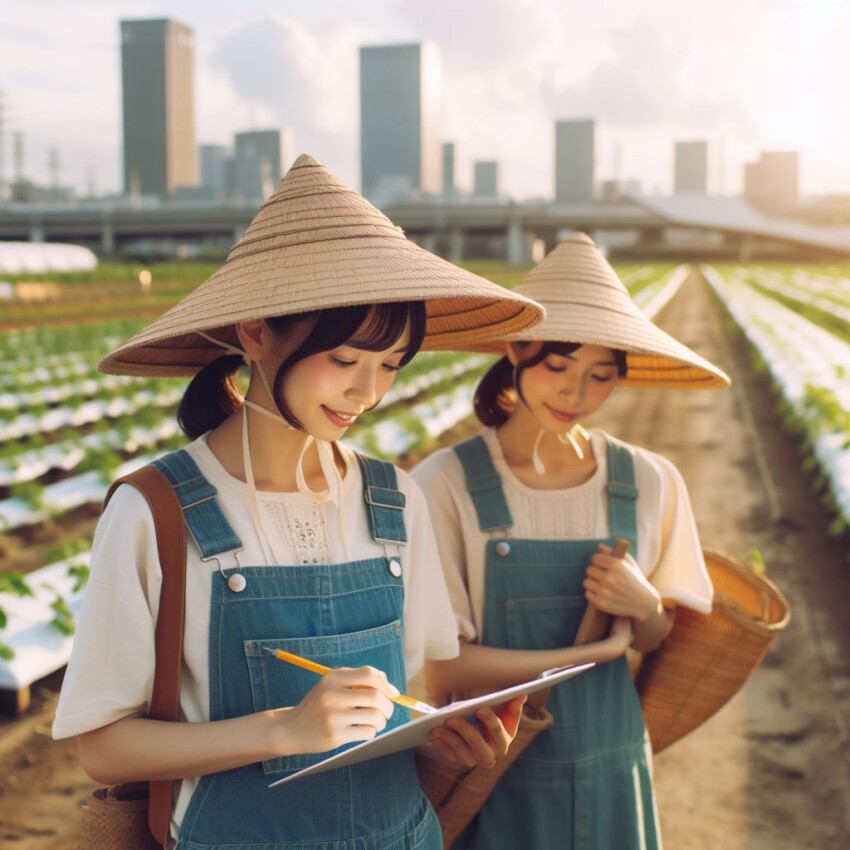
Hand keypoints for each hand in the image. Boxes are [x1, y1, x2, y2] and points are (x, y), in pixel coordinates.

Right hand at [269, 666, 397, 755]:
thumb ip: (358, 680)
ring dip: (381, 721)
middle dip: (388, 706)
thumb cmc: (320, 704)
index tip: (393, 693)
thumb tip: (390, 688)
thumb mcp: (332, 685)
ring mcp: (333, 716)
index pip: (369, 675)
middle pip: (376, 697)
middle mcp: (332, 695)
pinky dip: (371, 731)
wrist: (292, 728)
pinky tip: (362, 730)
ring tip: (374, 722)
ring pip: (375, 717)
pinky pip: (367, 732)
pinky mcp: (335, 736)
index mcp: (333, 678)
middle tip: (387, 711)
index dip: (386, 684)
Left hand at [428, 694, 526, 767]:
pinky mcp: (458, 761)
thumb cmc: (494, 719)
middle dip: (465, 731)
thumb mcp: (505, 713)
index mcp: (504, 743)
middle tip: (452, 718)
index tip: (480, 708)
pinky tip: (433, 734)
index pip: (498, 732)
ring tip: (438, 726)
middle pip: (478, 746)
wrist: (480, 733)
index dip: (490, 720)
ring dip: (449, 739)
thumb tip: (522, 694)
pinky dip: (441, 745)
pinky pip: (449, 755)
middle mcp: (490, 756)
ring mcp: (474, 760)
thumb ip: (513, 705)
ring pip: (462, 754)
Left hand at [583, 543, 662, 621]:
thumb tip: (599, 546)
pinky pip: (587, 594)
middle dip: (596, 573)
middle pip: (589, 570)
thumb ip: (614, 553)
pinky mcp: (601, 603)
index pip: (595, 558)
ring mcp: (604, 591)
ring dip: (593, 583)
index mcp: (616, 565)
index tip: (603, 566)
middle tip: (604, 577)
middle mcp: (609, 578)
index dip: (599, 562)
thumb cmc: (636, 581)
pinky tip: (602, 595)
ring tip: (603, 586)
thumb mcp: (630, 564)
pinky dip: (593, 594)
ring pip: (586, 582)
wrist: (644, 604)